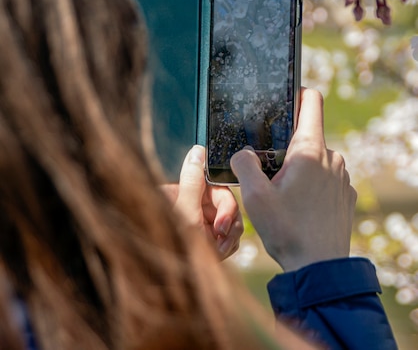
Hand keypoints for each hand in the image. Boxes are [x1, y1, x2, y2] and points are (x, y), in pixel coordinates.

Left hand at [163, 145, 243, 259]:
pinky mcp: (209, 238)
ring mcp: (202, 222)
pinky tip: (221, 254)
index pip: (215, 185)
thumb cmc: (173, 248)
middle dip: (228, 222)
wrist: (173, 282)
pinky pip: (230, 235)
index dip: (224, 204)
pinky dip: (229, 245)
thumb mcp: (185, 213)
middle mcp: (193, 206)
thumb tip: (197, 150)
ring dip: (230, 236)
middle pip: (226, 203)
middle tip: (221, 238)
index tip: (222, 224)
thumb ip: (193, 181)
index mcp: (182, 194)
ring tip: (220, 250)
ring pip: (231, 219)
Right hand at [230, 88, 356, 271]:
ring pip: (316, 159)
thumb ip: (243, 164)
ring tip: (283, 195)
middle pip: (307, 135)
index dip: (297, 93)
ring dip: (300, 169)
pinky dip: (312, 185)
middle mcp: (332, 157)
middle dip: (287, 147)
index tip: (283, 99)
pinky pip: (326, 178)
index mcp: (310, 150)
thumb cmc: (287, 230)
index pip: (312, 101)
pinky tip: (299, 208)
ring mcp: (342, 176)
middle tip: (269, 171)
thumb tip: (242, 152)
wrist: (319, 269)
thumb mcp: (254, 196)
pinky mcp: (346, 195)